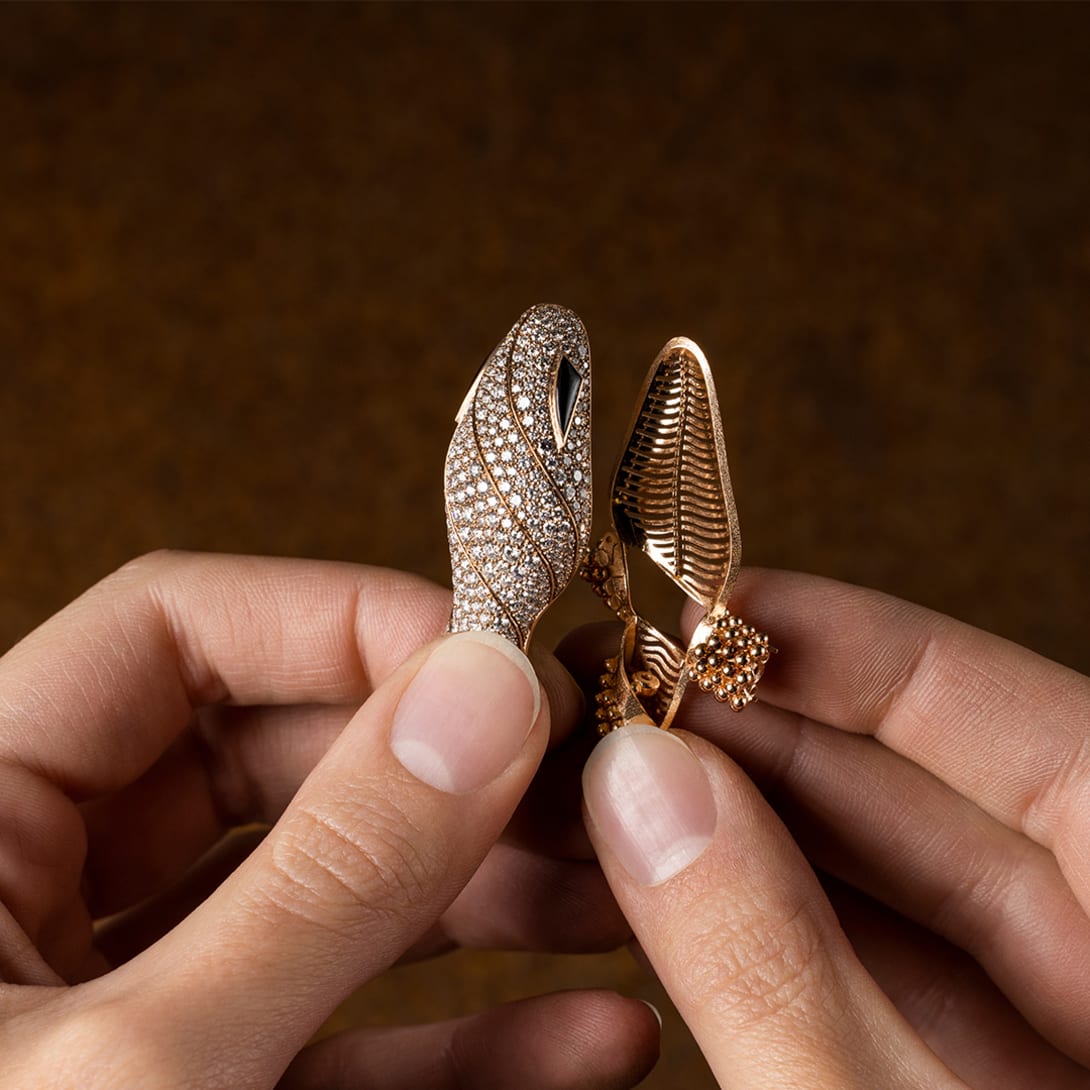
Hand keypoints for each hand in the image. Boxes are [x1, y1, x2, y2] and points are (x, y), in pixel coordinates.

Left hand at [0, 552, 657, 1088]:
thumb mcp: (148, 1082)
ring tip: (617, 900)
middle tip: (588, 781)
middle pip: (279, 753)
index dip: (335, 619)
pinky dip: (468, 1044)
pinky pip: (347, 1042)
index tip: (495, 662)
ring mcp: (136, 1004)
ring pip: (332, 892)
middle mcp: (47, 894)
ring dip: (484, 895)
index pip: (171, 630)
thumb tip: (483, 691)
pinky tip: (591, 1046)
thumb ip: (325, 879)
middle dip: (445, 765)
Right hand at [565, 569, 1089, 1087]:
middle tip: (627, 690)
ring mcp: (1055, 1038)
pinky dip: (763, 929)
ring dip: (738, 829)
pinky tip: (664, 881)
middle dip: (762, 740)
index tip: (717, 608)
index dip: (854, 646)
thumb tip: (643, 788)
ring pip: (884, 889)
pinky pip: (874, 979)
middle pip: (931, 800)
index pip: (1016, 724)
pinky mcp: (978, 1086)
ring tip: (614, 773)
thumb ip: (775, 969)